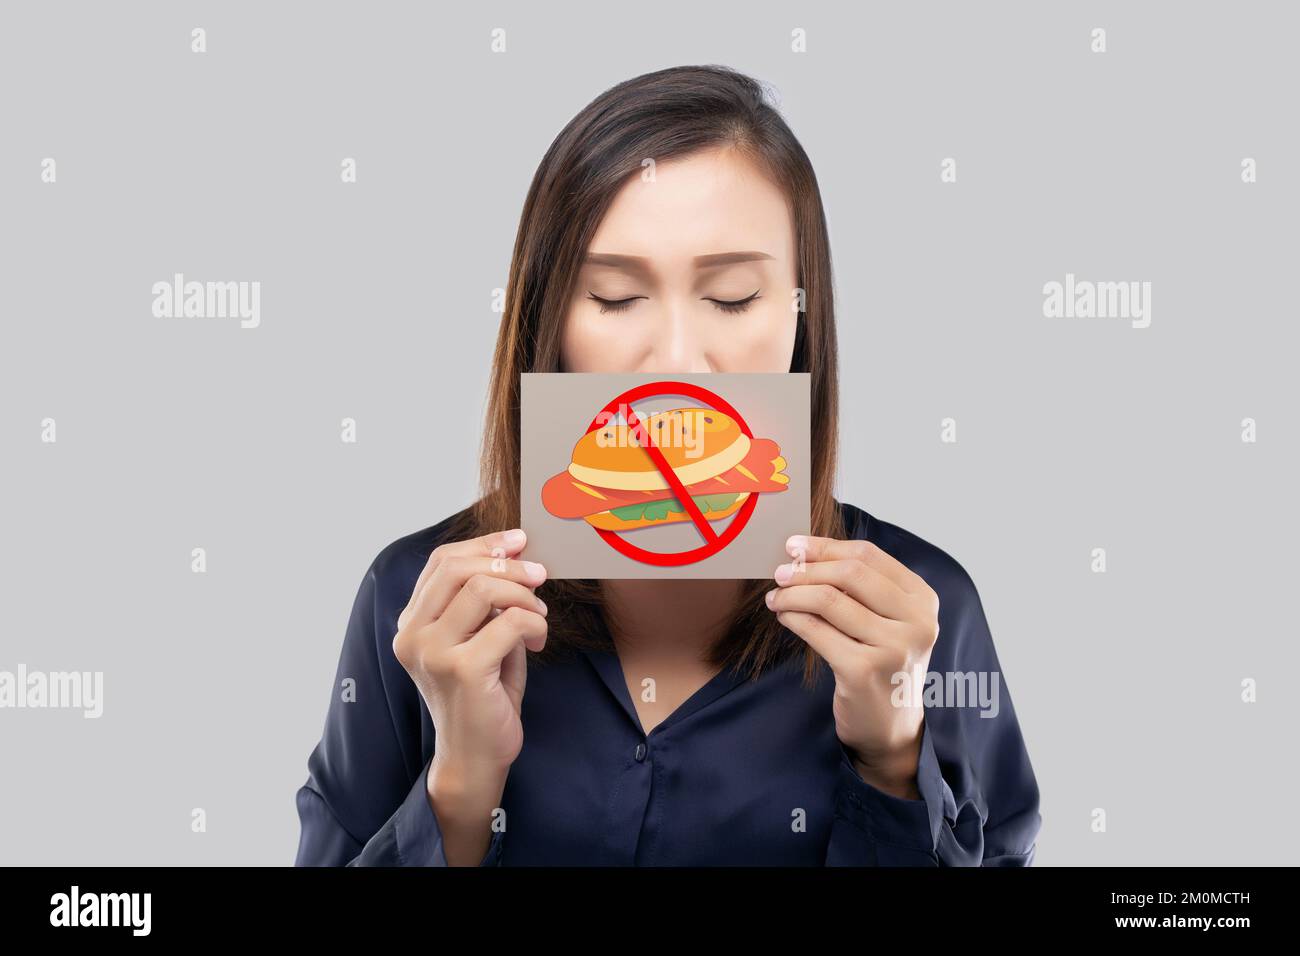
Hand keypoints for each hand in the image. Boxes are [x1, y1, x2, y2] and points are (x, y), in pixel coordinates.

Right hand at [392, 527, 548, 777]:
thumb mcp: (478, 637)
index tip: (519, 541)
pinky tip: (537, 640)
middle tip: (540, 574)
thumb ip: (484, 600)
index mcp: (411, 623)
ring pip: (483, 588)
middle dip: (508, 564)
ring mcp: (432, 652)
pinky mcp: (462, 669)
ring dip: (524, 596)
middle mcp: (412, 635)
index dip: (483, 544)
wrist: (476, 757)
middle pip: (458, 567)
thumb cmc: (483, 695)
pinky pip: (508, 621)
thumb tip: (515, 552)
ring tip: (538, 617)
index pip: (441, 562)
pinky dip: (534, 624)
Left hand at [765, 534, 939, 799]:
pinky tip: (783, 616)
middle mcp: (916, 622)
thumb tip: (804, 552)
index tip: (794, 545)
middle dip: (808, 568)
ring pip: (828, 600)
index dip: (826, 546)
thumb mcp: (887, 621)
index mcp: (923, 600)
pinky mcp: (864, 671)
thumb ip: (860, 587)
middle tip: (780, 572)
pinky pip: (817, 631)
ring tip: (776, 597)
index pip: (869, 556)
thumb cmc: (882, 664)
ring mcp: (893, 648)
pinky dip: (794, 618)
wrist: (890, 728)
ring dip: (793, 594)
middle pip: (850, 573)